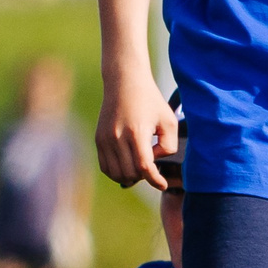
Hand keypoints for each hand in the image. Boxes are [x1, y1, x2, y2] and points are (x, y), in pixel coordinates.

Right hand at [96, 75, 178, 189]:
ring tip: (141, 169)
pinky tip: (128, 167)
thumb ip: (168, 146)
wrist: (124, 82)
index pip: (143, 167)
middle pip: (130, 173)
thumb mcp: (168, 121)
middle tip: (153, 171)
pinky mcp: (98, 139)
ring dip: (130, 177)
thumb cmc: (151, 101)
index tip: (163, 185)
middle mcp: (117, 137)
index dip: (154, 180)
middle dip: (143, 177)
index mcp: (136, 133)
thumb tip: (155, 162)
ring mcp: (104, 139)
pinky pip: (105, 166)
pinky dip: (117, 172)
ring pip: (116, 173)